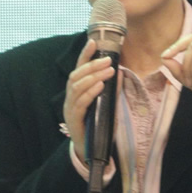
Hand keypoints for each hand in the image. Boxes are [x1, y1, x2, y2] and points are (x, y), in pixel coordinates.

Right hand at [63, 39, 114, 158]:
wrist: (90, 151)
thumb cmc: (98, 126)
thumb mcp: (107, 105)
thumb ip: (112, 91)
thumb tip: (122, 72)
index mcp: (76, 92)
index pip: (78, 69)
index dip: (85, 55)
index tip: (94, 41)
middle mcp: (70, 98)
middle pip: (76, 76)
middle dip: (92, 65)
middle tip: (108, 59)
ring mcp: (70, 109)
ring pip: (77, 87)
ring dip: (93, 77)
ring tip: (108, 70)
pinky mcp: (74, 120)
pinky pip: (81, 103)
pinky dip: (90, 93)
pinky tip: (100, 86)